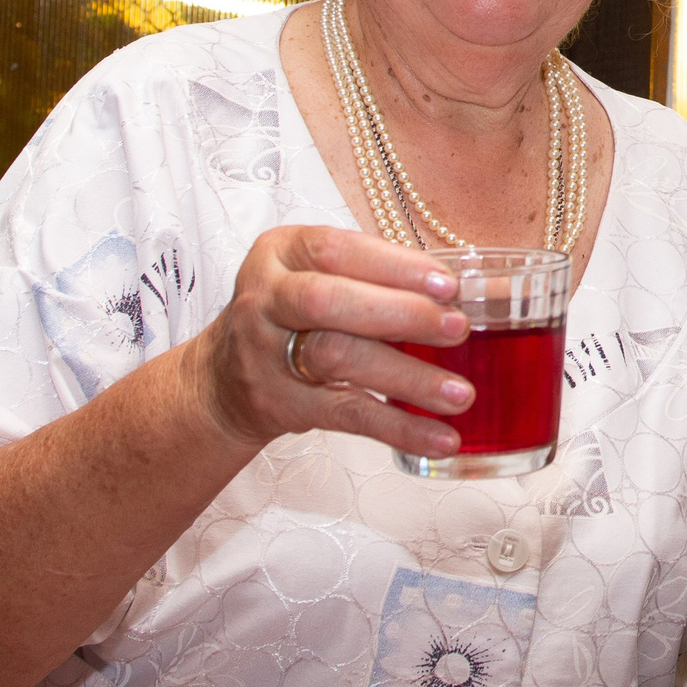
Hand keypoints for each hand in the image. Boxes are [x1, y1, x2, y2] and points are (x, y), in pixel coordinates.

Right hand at [187, 223, 471, 460]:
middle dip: (401, 314)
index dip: (395, 266)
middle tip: (457, 329)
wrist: (223, 379)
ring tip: (460, 394)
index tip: (448, 284)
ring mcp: (265, 355)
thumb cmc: (294, 314)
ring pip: (338, 360)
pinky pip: (346, 416)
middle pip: (330, 302)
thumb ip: (373, 275)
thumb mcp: (316, 274)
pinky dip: (399, 427)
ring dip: (407, 377)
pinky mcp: (281, 406)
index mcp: (281, 252)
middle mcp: (265, 297)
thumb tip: (462, 291)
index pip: (337, 249)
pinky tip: (440, 436)